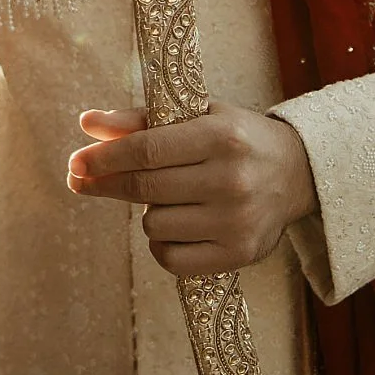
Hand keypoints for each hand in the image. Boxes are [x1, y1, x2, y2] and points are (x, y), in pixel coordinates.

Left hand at [66, 103, 319, 276]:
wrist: (298, 174)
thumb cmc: (234, 139)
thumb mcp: (195, 115)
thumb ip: (139, 119)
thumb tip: (86, 123)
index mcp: (221, 137)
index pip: (146, 150)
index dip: (103, 158)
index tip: (76, 162)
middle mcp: (232, 180)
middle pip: (145, 188)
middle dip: (104, 183)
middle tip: (79, 178)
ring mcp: (238, 221)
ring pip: (155, 225)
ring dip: (147, 211)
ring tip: (167, 197)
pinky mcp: (240, 254)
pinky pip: (171, 259)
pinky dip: (161, 244)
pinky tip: (174, 225)